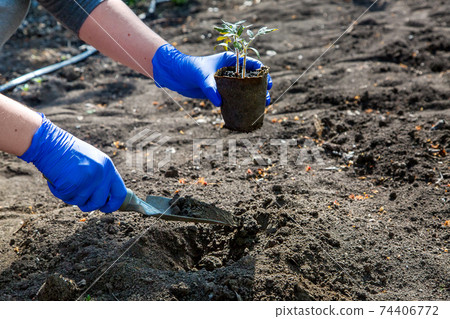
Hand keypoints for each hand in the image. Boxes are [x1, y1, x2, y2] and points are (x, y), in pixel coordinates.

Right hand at [19, 114, 125, 212]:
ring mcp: (89, 179)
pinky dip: (58, 192)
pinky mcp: (75, 184)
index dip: (113, 205)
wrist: (50, 143)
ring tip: (63, 181)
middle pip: (99, 202)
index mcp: (108, 167)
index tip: (105, 209)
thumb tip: (103, 197)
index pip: (120, 193)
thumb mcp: (91, 160)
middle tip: (78, 199)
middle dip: (88, 205)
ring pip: (80, 201)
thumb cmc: (67, 151)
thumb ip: (100, 176)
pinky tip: (56, 179)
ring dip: (70, 196)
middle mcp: (102, 174)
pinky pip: (66, 197)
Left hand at [152, 43, 272, 106]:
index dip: (262, 72)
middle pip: (251, 79)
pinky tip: (248, 112)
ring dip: (254, 98)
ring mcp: (226, 82)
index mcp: (229, 60)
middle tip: (268, 97)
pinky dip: (241, 104)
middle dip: (261, 88)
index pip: (251, 64)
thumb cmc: (189, 68)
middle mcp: (230, 71)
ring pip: (244, 90)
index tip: (268, 82)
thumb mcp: (201, 76)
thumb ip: (210, 88)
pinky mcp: (220, 92)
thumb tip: (219, 102)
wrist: (175, 75)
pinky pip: (234, 99)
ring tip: (263, 106)